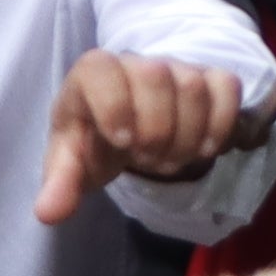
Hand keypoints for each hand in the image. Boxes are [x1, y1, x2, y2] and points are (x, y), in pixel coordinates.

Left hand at [38, 52, 254, 221]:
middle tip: (149, 160)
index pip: (101, 68)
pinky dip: (222, 123)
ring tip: (171, 159)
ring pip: (192, 85)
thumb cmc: (94, 143)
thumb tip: (48, 214)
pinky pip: (227, 87)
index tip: (123, 142)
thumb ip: (61, 184)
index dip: (114, 104)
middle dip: (157, 129)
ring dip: (187, 135)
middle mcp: (134, 62)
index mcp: (91, 74)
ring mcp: (175, 66)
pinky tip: (206, 149)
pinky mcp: (209, 78)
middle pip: (155, 74)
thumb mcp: (72, 165)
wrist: (125, 133)